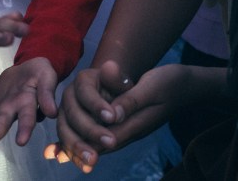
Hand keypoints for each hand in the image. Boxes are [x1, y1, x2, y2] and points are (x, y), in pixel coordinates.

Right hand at [43, 60, 133, 172]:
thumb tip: (111, 69)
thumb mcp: (121, 80)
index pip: (86, 93)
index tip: (112, 117)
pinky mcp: (66, 131)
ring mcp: (64, 115)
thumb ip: (116, 76)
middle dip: (90, 131)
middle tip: (110, 143)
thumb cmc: (118, 88)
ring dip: (78, 148)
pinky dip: (74, 157)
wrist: (111, 96)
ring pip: (65, 132)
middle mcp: (68, 96)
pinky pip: (66, 145)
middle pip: (73, 115)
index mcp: (82, 80)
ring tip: (93, 162)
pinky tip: (84, 167)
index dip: (97, 105)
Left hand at [46, 62, 193, 171]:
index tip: (61, 151)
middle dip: (74, 146)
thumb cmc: (169, 84)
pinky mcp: (122, 117)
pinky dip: (80, 138)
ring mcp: (124, 124)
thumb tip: (111, 114)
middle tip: (53, 153)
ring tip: (53, 153)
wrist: (185, 85)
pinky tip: (61, 148)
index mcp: (133, 124)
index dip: (82, 143)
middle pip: (97, 144)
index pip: (104, 139)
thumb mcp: (152, 88)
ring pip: (96, 140)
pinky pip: (100, 132)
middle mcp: (126, 128)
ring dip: (76, 144)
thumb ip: (130, 101)